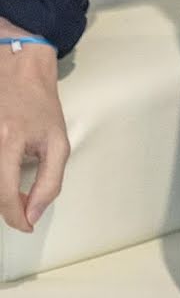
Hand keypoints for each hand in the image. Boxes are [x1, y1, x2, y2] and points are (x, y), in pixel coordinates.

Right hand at [0, 33, 67, 232]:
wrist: (20, 72)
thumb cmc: (40, 107)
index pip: (6, 194)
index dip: (14, 217)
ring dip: (2, 190)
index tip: (24, 225)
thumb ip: (50, 181)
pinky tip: (7, 172)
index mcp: (10, 141)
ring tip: (14, 188)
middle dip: (7, 206)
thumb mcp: (58, 142)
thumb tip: (33, 213)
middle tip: (22, 205)